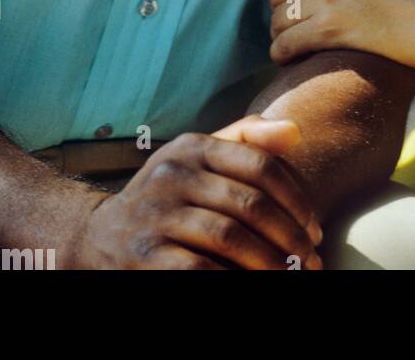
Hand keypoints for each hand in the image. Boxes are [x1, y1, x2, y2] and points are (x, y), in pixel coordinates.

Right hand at [64, 120, 323, 269]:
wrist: (98, 236)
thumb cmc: (167, 196)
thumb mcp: (197, 158)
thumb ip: (247, 140)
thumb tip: (296, 132)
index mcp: (192, 147)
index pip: (261, 165)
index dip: (297, 199)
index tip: (316, 229)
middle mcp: (172, 174)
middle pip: (250, 205)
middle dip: (290, 237)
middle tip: (312, 261)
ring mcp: (156, 216)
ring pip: (230, 239)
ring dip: (270, 263)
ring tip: (291, 276)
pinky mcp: (144, 257)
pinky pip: (202, 270)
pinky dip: (235, 279)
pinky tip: (253, 283)